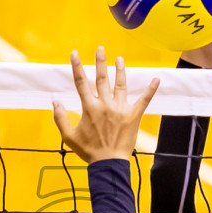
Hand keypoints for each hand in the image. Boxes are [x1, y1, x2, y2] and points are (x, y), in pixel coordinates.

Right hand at [52, 47, 158, 163]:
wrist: (108, 163)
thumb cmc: (88, 151)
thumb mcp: (68, 136)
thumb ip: (60, 117)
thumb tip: (54, 101)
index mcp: (89, 108)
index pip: (81, 82)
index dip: (77, 66)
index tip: (75, 53)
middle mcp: (105, 105)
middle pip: (102, 78)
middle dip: (100, 62)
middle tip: (101, 49)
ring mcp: (120, 109)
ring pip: (120, 85)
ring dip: (120, 70)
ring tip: (119, 59)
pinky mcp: (134, 116)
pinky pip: (144, 100)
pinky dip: (151, 89)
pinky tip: (157, 78)